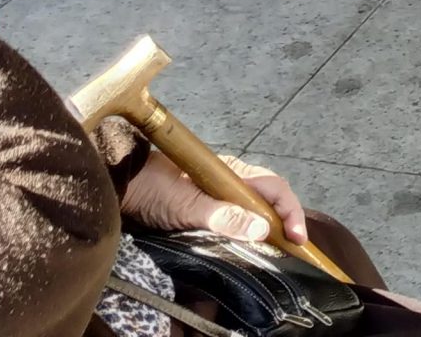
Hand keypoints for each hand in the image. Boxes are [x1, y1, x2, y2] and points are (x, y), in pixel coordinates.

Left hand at [122, 146, 308, 245]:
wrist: (123, 182)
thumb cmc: (153, 189)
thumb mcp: (188, 206)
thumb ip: (223, 217)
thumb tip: (262, 230)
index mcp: (232, 172)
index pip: (275, 188)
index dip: (291, 212)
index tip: (298, 238)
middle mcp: (231, 178)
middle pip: (270, 195)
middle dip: (286, 219)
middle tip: (294, 247)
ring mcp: (219, 189)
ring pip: (255, 204)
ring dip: (270, 224)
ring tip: (277, 247)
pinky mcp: (206, 202)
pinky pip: (238, 212)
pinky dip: (251, 226)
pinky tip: (249, 240)